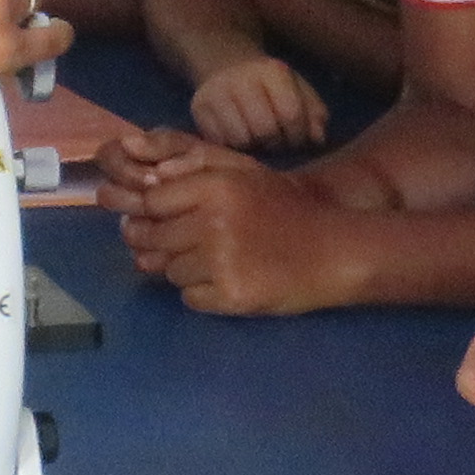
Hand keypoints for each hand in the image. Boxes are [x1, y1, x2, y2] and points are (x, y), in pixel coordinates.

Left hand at [101, 141, 347, 312]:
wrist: (334, 250)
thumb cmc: (285, 209)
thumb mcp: (243, 176)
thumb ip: (192, 176)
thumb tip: (140, 194)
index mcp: (215, 186)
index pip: (151, 202)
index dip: (150, 213)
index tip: (157, 220)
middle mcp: (213, 222)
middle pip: (153, 238)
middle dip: (160, 245)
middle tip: (190, 246)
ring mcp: (221, 261)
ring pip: (170, 271)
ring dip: (186, 270)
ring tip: (220, 262)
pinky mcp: (230, 295)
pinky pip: (189, 298)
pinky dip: (203, 294)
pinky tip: (230, 281)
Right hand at [186, 52, 333, 153]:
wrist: (225, 61)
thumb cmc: (269, 83)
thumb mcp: (298, 88)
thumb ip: (314, 113)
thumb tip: (317, 139)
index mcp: (272, 71)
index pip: (291, 114)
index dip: (298, 135)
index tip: (297, 138)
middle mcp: (241, 79)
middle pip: (265, 130)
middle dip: (276, 143)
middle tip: (276, 142)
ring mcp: (215, 93)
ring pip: (240, 140)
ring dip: (253, 147)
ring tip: (258, 139)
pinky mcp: (198, 108)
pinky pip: (219, 142)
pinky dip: (233, 146)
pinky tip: (239, 137)